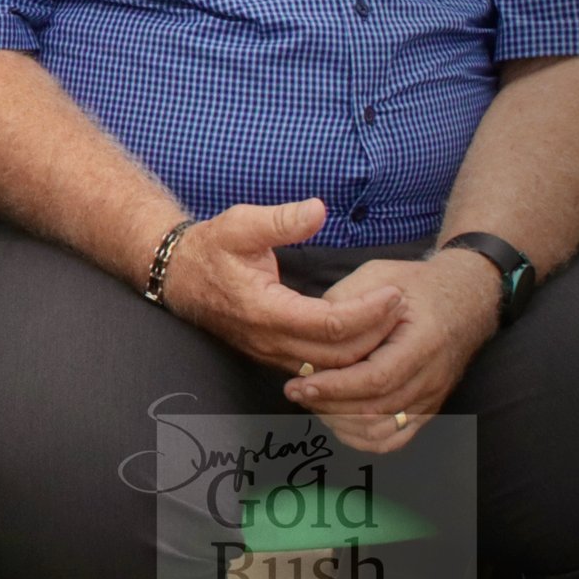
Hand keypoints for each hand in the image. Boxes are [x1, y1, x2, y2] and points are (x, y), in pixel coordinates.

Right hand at [160, 199, 404, 373]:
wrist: (176, 276)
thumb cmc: (209, 249)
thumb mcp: (240, 223)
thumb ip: (280, 219)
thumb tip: (317, 210)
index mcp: (265, 310)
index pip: (332, 324)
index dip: (370, 312)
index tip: (395, 292)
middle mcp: (269, 340)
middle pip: (339, 355)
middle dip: (377, 333)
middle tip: (402, 306)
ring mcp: (270, 353)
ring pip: (331, 368)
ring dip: (365, 349)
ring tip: (390, 321)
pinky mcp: (273, 355)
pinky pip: (319, 368)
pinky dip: (347, 356)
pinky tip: (365, 335)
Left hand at [284, 251, 497, 453]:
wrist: (464, 299)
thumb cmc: (414, 285)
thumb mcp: (378, 277)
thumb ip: (345, 301)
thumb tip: (310, 330)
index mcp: (423, 341)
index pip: (376, 378)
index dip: (335, 386)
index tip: (302, 382)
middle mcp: (432, 376)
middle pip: (376, 409)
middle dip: (328, 404)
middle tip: (294, 392)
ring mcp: (432, 397)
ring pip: (382, 429)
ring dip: (340, 422)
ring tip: (311, 402)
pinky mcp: (427, 408)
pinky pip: (394, 437)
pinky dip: (361, 437)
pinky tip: (335, 420)